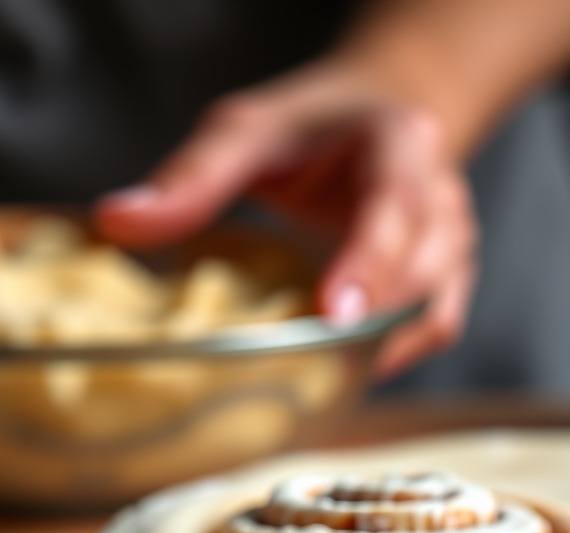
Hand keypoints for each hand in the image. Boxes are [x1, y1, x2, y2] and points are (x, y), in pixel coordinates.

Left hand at [94, 64, 476, 379]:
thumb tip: (116, 222)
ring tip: (316, 374)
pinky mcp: (448, 280)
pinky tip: (342, 368)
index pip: (394, 209)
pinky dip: (392, 355)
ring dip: (377, 347)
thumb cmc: (311, 131)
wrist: (376, 121)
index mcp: (400, 146)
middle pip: (420, 273)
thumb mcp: (246, 131)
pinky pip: (434, 330)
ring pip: (432, 311)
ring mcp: (453, 243)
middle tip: (300, 366)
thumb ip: (191, 176)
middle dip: (366, 323)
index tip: (333, 313)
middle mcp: (440, 198)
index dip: (368, 265)